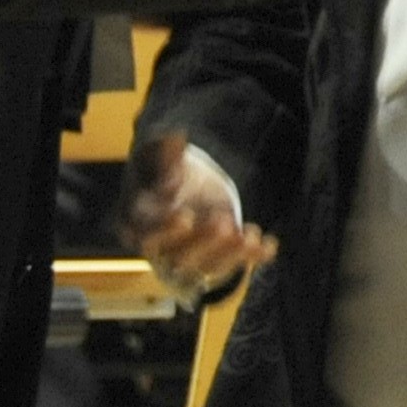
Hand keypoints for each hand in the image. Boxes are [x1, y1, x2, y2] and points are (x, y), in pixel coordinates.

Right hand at [123, 133, 272, 301]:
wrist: (182, 186)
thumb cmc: (163, 171)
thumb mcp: (160, 155)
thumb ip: (166, 152)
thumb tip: (176, 138)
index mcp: (136, 222)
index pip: (146, 234)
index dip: (165, 230)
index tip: (185, 216)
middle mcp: (160, 248)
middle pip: (178, 257)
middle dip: (203, 242)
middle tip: (222, 221)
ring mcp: (188, 259)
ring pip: (206, 269)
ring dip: (230, 254)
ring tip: (251, 234)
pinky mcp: (214, 262)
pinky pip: (234, 266)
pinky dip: (252, 257)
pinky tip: (269, 245)